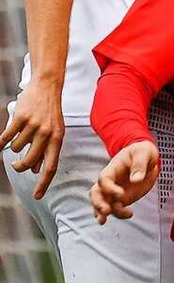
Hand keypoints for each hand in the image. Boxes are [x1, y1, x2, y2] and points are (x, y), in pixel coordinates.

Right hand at [0, 82, 64, 198]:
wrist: (47, 86)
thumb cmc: (50, 112)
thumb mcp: (55, 131)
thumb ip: (46, 150)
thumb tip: (37, 170)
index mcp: (57, 139)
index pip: (51, 166)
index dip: (43, 183)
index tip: (37, 196)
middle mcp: (47, 134)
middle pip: (29, 162)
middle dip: (20, 167)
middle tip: (16, 165)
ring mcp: (34, 125)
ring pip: (16, 148)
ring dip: (14, 146)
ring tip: (20, 134)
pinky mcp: (21, 118)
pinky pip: (6, 137)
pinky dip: (1, 142)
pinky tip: (0, 143)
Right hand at [90, 140, 159, 224]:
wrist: (147, 157)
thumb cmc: (142, 152)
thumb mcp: (144, 153)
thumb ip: (139, 165)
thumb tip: (136, 180)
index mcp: (113, 168)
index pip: (103, 179)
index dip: (109, 188)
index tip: (121, 194)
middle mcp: (111, 181)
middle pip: (96, 193)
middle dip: (98, 203)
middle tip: (106, 211)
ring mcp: (115, 190)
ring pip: (102, 203)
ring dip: (103, 213)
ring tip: (105, 220)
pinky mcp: (122, 198)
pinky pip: (115, 208)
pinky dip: (118, 214)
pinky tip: (128, 215)